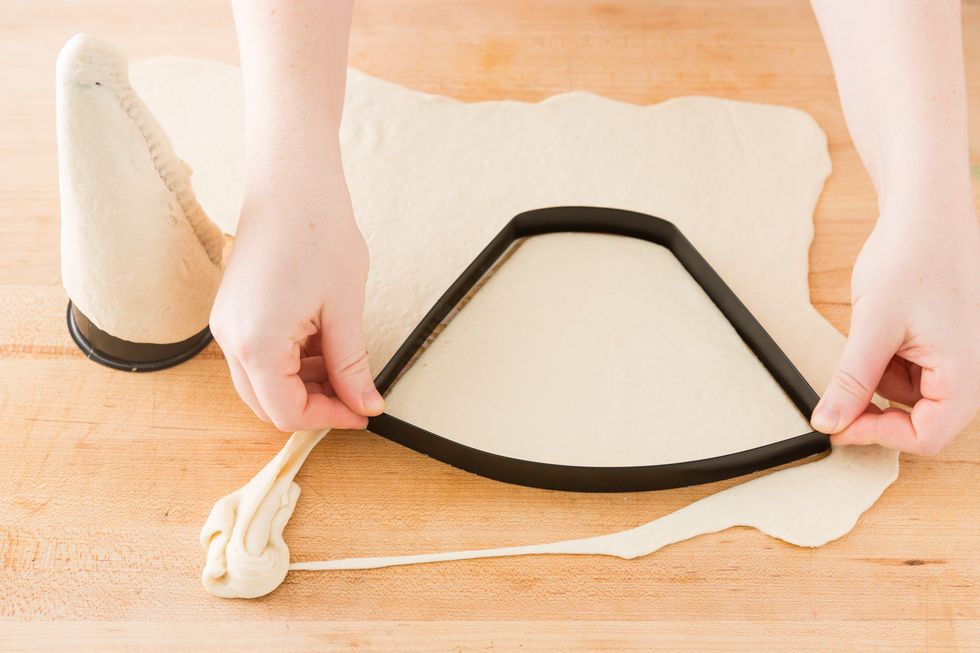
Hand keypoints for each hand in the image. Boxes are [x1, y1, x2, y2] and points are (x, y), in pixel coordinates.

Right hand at [210, 148, 383, 431]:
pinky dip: (289, 362)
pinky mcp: (232, 309)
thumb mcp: (345, 309)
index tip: (363, 410)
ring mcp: (225, 324)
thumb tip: (365, 404)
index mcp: (257, 343)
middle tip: (355, 393)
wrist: (290, 181)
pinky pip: (257, 355)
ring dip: (302, 384)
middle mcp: (230, 339)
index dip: (330, 418)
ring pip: (261, 383)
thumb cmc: (319, 233)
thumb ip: (351, 366)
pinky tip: (321, 341)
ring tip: (343, 361)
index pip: (287, 412)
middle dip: (314, 405)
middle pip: (268, 405)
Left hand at [810, 202, 979, 454]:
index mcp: (964, 375)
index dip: (876, 436)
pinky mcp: (942, 347)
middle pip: (918, 422)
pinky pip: (908, 371)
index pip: (924, 438)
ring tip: (871, 334)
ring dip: (877, 378)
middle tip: (839, 389)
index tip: (835, 425)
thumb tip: (828, 424)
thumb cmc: (911, 259)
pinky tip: (882, 328)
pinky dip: (885, 359)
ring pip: (906, 396)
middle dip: (875, 406)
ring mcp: (956, 360)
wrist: (926, 214)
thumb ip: (852, 381)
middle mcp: (969, 373)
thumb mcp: (872, 327)